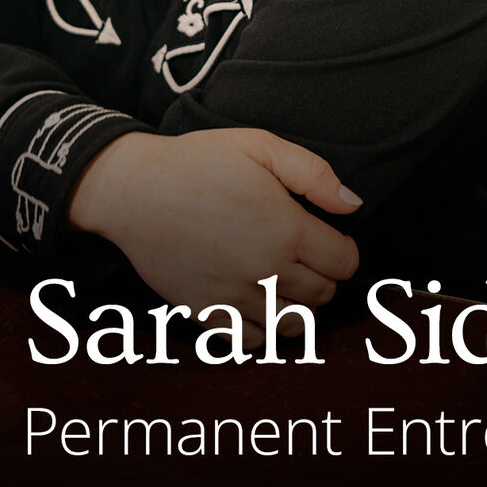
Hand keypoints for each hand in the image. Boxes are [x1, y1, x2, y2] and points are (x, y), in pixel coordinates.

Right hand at [67, 128, 360, 345]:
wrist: (134, 189)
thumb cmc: (196, 161)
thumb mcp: (258, 145)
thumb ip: (313, 173)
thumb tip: (352, 205)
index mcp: (286, 228)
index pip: (344, 262)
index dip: (343, 248)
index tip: (327, 237)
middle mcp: (267, 270)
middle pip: (324, 295)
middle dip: (323, 276)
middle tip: (304, 254)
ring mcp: (237, 297)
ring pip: (295, 325)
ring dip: (299, 306)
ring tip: (284, 280)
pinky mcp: (209, 314)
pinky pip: (255, 340)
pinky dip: (264, 328)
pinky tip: (256, 301)